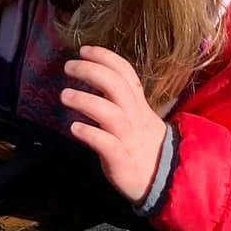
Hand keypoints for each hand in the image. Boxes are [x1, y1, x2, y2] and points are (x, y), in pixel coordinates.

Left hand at [60, 45, 168, 204]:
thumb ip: (119, 101)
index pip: (126, 73)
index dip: (106, 58)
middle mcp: (135, 118)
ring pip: (111, 114)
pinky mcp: (122, 161)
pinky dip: (91, 134)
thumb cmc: (142, 146)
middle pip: (117, 86)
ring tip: (65, 95)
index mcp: (138, 105)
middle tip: (68, 66)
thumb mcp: (137, 118)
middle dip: (92, 71)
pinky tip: (75, 129)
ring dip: (86, 101)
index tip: (84, 50)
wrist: (165, 181)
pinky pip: (107, 145)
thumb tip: (95, 80)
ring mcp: (129, 139)